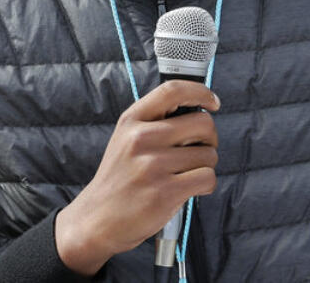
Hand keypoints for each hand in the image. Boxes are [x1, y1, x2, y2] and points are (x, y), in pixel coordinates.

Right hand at [54, 80, 220, 275]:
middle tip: (199, 150)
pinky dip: (205, 184)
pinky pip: (207, 178)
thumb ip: (154, 122)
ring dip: (205, 166)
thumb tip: (198, 110)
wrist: (97, 218)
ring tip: (185, 174)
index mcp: (131, 121)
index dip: (200, 92)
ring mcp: (153, 165)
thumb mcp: (125, 139)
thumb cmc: (119, 178)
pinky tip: (188, 188)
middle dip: (210, 138)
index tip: (212, 102)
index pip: (173, 91)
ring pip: (209, 154)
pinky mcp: (165, 192)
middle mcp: (141, 139)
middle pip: (203, 123)